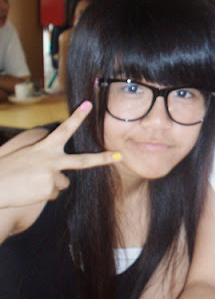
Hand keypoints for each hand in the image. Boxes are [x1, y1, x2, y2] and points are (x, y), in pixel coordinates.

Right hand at [0, 101, 120, 208]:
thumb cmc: (8, 169)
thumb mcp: (27, 155)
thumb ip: (46, 157)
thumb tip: (62, 173)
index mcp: (44, 147)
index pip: (64, 129)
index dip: (77, 117)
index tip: (88, 104)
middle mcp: (51, 160)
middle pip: (83, 161)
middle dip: (103, 158)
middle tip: (119, 156)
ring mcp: (52, 175)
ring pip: (62, 183)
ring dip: (49, 184)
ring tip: (31, 182)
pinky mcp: (50, 189)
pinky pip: (53, 193)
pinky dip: (43, 193)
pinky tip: (30, 190)